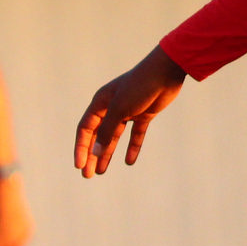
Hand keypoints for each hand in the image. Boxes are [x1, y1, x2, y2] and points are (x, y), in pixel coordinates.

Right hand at [73, 47, 186, 176]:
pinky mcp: (144, 114)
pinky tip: (129, 162)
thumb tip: (94, 153)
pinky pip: (135, 134)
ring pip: (114, 137)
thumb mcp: (120, 110)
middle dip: (92, 155)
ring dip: (108, 154)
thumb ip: (107, 132)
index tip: (80, 166)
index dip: (81, 148)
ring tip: (101, 172)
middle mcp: (111, 108)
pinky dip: (132, 147)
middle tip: (88, 174)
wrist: (166, 71)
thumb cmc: (139, 86)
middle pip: (98, 136)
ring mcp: (128, 111)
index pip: (85, 129)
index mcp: (100, 103)